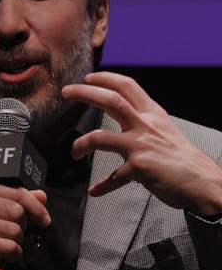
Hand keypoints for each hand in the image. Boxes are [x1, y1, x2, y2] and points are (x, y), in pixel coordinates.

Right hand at [0, 180, 50, 269]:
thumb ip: (15, 199)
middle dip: (23, 226)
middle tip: (15, 233)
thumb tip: (41, 196)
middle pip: (17, 212)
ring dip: (17, 242)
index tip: (44, 218)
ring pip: (15, 230)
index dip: (35, 207)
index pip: (17, 192)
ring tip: (6, 244)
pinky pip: (9, 247)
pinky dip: (13, 254)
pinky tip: (7, 255)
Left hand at [62, 71, 221, 213]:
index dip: (106, 78)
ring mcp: (141, 146)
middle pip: (110, 101)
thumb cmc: (183, 159)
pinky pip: (113, 178)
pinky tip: (95, 191)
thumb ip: (145, 122)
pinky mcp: (139, 168)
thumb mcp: (165, 130)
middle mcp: (146, 126)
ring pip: (100, 137)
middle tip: (67, 92)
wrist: (202, 181)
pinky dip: (102, 186)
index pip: (127, 86)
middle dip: (85, 93)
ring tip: (74, 151)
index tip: (89, 78)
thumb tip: (126, 116)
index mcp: (152, 114)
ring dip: (81, 143)